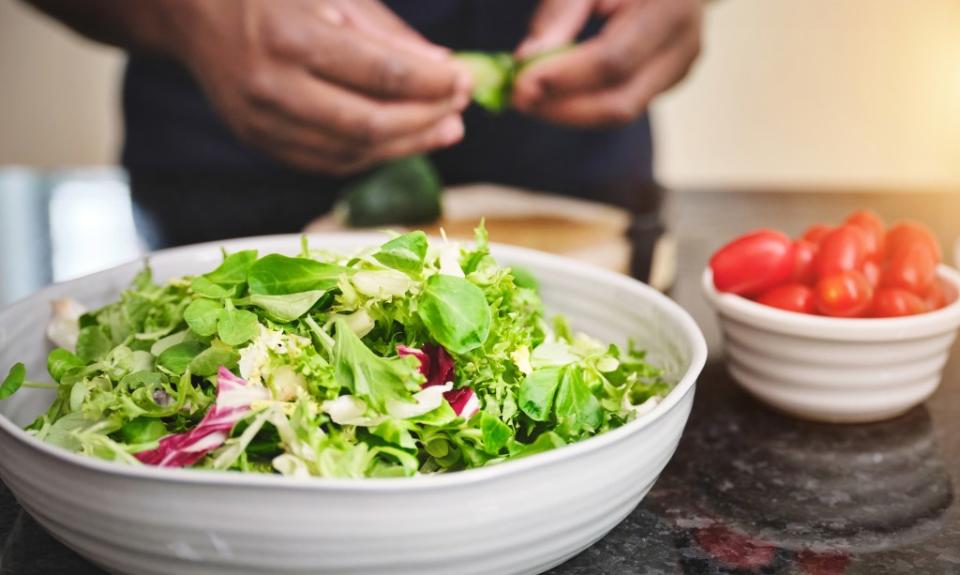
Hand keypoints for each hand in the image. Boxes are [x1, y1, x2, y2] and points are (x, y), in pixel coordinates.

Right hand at [168, 0, 471, 174]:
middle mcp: (273, 87)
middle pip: (369, 123)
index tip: (465, 81)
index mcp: (291, 38)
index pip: (382, 74)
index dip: (432, 83)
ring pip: (352, 151)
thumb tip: (443, 67)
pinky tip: (402, 140)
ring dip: (406, 145)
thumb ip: (387, 32)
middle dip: (425, 120)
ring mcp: (262, 123)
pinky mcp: (260, 142)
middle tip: (460, 111)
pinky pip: (328, 162)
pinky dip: (372, 154)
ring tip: (444, 129)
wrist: (192, 13)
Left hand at [512, 0, 700, 127]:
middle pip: (619, 100)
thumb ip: (560, 13)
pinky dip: (581, 103)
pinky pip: (620, 104)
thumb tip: (526, 59)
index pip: (615, 59)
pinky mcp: (666, 81)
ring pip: (618, 112)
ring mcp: (678, 68)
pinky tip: (550, 91)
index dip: (564, 76)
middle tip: (517, 97)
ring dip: (567, 110)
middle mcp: (684, 45)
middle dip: (562, 106)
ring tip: (526, 94)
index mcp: (673, 7)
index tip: (521, 79)